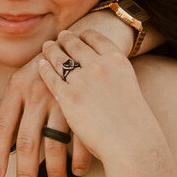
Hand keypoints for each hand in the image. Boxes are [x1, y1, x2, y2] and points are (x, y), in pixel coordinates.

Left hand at [0, 53, 92, 176]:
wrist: (78, 41)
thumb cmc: (46, 67)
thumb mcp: (25, 79)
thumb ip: (15, 108)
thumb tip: (8, 147)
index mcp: (17, 87)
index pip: (2, 126)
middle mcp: (36, 92)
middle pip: (27, 142)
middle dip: (26, 174)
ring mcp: (61, 99)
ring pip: (55, 145)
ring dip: (56, 172)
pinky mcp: (83, 103)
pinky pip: (80, 138)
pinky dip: (80, 159)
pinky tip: (77, 171)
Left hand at [38, 27, 143, 166]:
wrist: (132, 143)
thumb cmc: (135, 124)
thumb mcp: (129, 89)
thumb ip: (116, 78)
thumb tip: (105, 79)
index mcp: (117, 61)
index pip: (97, 38)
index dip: (86, 34)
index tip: (80, 33)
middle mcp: (98, 65)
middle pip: (76, 45)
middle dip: (67, 39)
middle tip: (60, 36)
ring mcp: (82, 80)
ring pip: (60, 58)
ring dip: (52, 50)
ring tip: (47, 46)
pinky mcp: (68, 97)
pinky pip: (52, 77)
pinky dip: (45, 70)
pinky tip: (41, 66)